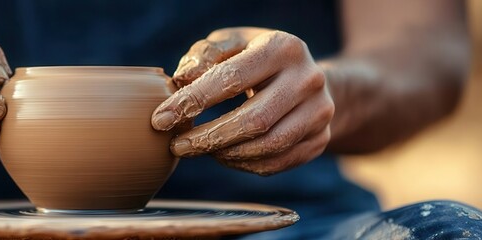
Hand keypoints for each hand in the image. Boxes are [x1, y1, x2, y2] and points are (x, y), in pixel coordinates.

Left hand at [151, 27, 333, 175]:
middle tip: (177, 146)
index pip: (230, 79)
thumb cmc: (256, 58)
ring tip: (198, 150)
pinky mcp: (320, 139)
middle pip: (252, 121)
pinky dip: (244, 165)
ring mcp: (320, 112)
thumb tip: (182, 80)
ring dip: (225, 154)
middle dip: (207, 138)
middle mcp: (308, 79)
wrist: (307, 78)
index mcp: (283, 48)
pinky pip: (277, 162)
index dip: (192, 102)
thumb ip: (204, 56)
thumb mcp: (231, 44)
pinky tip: (223, 156)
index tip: (161, 119)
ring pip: (267, 146)